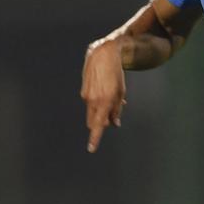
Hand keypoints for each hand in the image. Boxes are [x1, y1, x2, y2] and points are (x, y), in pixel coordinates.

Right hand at [81, 37, 126, 152]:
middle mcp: (93, 100)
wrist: (102, 54)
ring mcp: (86, 95)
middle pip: (93, 122)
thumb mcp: (120, 92)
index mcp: (104, 102)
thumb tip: (114, 124)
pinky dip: (97, 101)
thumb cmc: (115, 74)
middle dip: (101, 123)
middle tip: (113, 116)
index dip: (95, 138)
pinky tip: (104, 89)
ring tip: (110, 96)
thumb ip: (116, 110)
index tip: (91, 149)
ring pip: (92, 111)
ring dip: (100, 110)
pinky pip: (90, 102)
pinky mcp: (83, 90)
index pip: (98, 125)